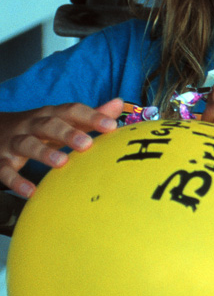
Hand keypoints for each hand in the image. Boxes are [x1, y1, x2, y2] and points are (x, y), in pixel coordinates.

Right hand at [0, 99, 123, 196]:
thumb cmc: (39, 128)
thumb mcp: (61, 120)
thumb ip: (89, 115)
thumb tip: (118, 104)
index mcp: (50, 115)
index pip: (71, 111)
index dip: (92, 116)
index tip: (112, 126)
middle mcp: (31, 125)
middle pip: (49, 125)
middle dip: (67, 133)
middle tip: (86, 144)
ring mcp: (14, 142)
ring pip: (27, 144)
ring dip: (43, 153)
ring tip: (61, 163)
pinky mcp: (0, 161)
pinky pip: (5, 170)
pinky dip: (16, 181)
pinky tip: (31, 192)